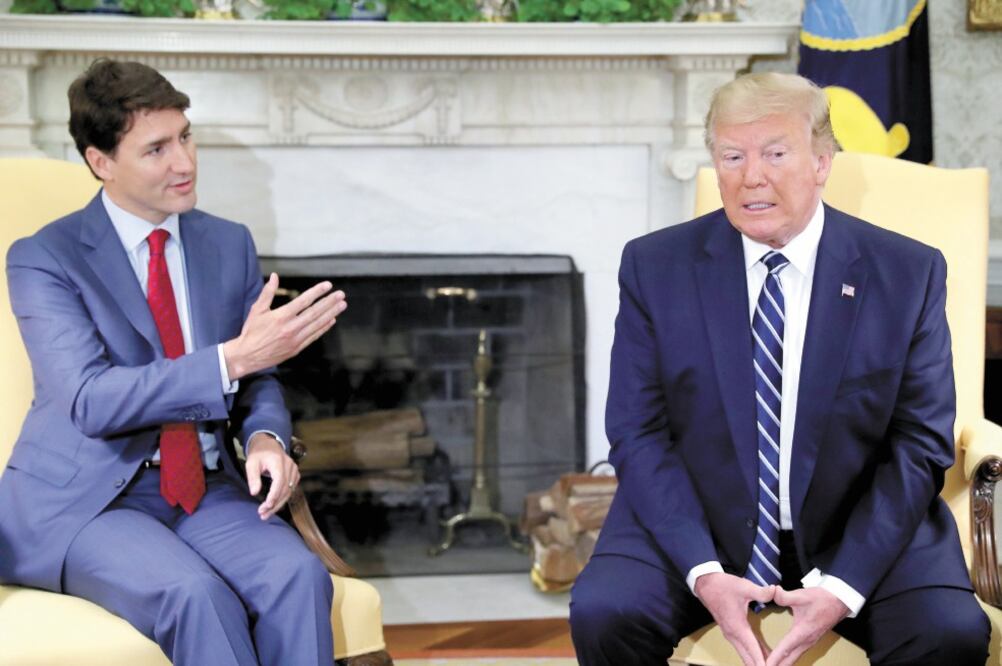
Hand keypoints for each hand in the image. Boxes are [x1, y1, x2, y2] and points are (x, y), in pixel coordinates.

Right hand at [224, 273, 345, 380]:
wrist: (247, 356)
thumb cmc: (251, 331)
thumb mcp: (257, 310)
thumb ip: (267, 292)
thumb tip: (274, 276)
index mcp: (281, 316)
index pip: (304, 301)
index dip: (317, 292)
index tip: (328, 285)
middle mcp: (291, 328)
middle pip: (315, 312)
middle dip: (330, 302)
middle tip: (341, 295)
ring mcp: (295, 339)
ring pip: (317, 324)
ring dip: (331, 313)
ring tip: (342, 305)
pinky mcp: (297, 348)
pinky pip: (314, 336)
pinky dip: (324, 328)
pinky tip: (331, 320)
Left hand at [245, 433, 299, 520]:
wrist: (269, 444)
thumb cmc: (259, 454)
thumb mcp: (251, 463)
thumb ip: (252, 478)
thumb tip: (254, 492)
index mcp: (278, 462)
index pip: (279, 481)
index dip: (274, 495)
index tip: (266, 506)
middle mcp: (289, 466)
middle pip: (285, 489)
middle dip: (274, 504)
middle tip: (263, 514)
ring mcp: (294, 470)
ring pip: (289, 491)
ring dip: (278, 504)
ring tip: (266, 513)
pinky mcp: (295, 474)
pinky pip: (291, 489)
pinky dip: (283, 499)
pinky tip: (274, 505)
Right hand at [694, 572, 775, 665]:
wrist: (705, 584)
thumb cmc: (724, 586)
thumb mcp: (744, 586)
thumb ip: (761, 592)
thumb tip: (776, 591)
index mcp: (738, 627)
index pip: (752, 650)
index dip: (762, 662)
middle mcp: (733, 635)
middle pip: (748, 658)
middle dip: (759, 665)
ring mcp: (730, 634)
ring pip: (745, 654)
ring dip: (756, 661)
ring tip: (771, 664)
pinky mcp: (729, 632)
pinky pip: (743, 648)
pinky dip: (752, 655)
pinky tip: (761, 656)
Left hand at [765, 587, 848, 665]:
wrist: (841, 601)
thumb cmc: (822, 598)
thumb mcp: (802, 595)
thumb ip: (785, 596)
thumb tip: (772, 592)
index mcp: (803, 631)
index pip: (786, 648)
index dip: (775, 657)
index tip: (766, 665)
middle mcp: (807, 641)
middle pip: (790, 659)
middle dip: (777, 665)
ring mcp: (810, 642)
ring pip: (794, 658)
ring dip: (782, 663)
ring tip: (769, 665)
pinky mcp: (810, 640)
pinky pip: (797, 654)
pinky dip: (787, 659)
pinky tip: (780, 660)